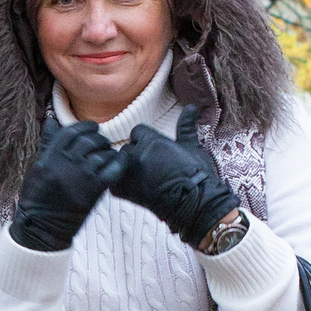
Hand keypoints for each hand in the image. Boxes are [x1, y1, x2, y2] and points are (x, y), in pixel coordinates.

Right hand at [10, 115, 129, 251]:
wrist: (43, 226)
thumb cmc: (37, 196)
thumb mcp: (38, 166)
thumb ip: (48, 143)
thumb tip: (51, 120)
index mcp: (52, 155)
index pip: (72, 131)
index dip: (85, 127)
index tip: (92, 128)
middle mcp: (67, 162)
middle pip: (90, 140)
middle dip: (98, 138)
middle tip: (102, 142)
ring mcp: (82, 175)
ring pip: (102, 153)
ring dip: (108, 151)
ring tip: (108, 154)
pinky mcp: (94, 189)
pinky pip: (113, 169)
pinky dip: (119, 162)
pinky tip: (120, 161)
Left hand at [114, 107, 243, 246]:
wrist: (195, 204)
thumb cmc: (197, 176)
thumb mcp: (192, 147)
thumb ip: (185, 126)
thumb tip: (191, 106)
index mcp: (153, 141)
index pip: (137, 132)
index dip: (145, 142)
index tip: (156, 154)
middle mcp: (137, 154)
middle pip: (127, 148)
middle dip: (136, 156)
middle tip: (152, 169)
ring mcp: (128, 173)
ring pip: (119, 163)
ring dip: (128, 170)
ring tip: (146, 180)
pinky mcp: (122, 190)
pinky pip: (113, 181)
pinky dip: (122, 185)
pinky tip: (137, 189)